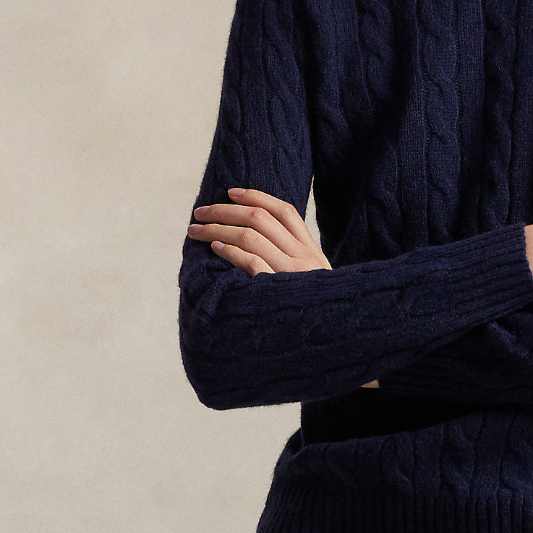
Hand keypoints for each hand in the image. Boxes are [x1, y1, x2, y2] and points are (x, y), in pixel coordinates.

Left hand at [187, 187, 378, 385]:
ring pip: (250, 236)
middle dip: (225, 210)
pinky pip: (251, 261)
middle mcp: (303, 257)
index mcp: (312, 251)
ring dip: (217, 229)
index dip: (257, 196)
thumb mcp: (314, 281)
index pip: (285, 211)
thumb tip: (258, 241)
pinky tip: (215, 248)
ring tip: (196, 231)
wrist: (336, 341)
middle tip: (199, 212)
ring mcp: (292, 273)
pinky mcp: (278, 290)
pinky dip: (230, 251)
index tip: (230, 192)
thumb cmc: (315, 312)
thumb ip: (294, 261)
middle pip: (260, 218)